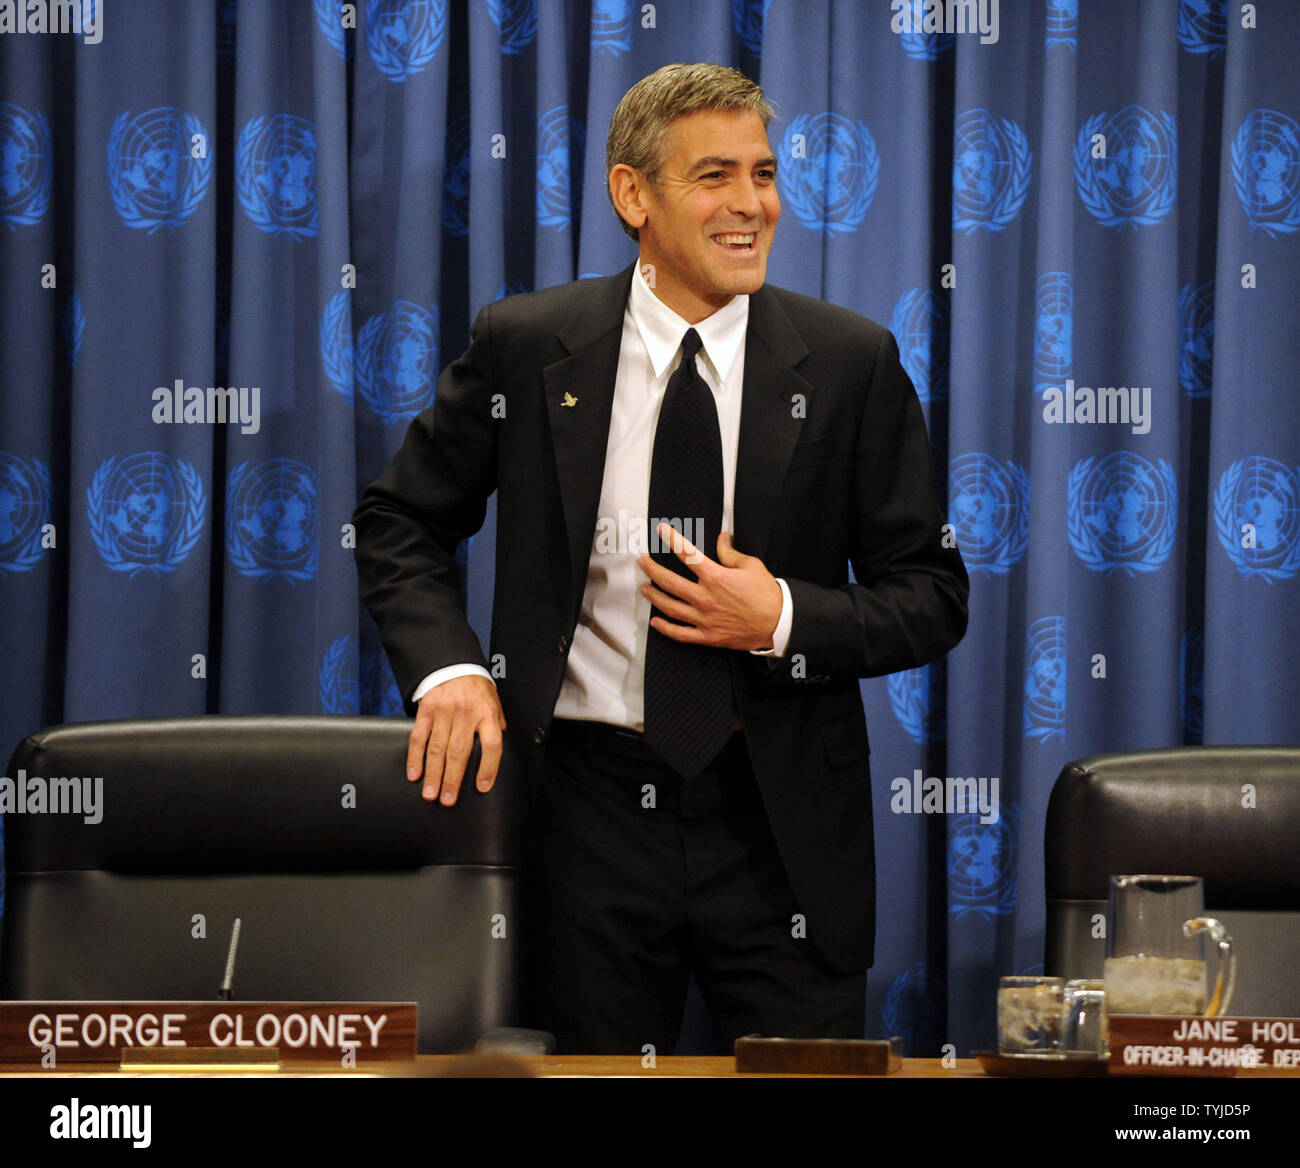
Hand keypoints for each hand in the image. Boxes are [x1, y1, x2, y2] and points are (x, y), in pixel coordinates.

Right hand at [407, 675, 505, 804]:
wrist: (455, 666)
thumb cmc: (477, 692)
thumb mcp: (494, 706)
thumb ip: (495, 730)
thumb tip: (495, 758)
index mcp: (487, 713)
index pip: (491, 745)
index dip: (488, 768)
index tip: (482, 787)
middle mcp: (466, 713)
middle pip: (459, 752)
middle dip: (452, 779)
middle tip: (447, 800)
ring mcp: (444, 711)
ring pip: (437, 748)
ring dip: (433, 774)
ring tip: (431, 794)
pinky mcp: (426, 710)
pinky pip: (419, 737)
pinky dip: (415, 758)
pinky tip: (415, 774)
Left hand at [637, 524, 781, 650]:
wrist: (778, 623)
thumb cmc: (766, 594)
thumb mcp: (751, 566)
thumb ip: (731, 553)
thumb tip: (722, 538)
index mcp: (715, 577)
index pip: (687, 554)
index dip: (672, 539)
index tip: (661, 530)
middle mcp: (705, 597)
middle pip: (669, 582)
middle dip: (652, 569)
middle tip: (641, 562)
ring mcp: (703, 618)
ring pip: (670, 607)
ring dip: (654, 596)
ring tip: (644, 588)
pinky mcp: (707, 636)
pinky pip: (680, 633)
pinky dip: (665, 629)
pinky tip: (656, 622)